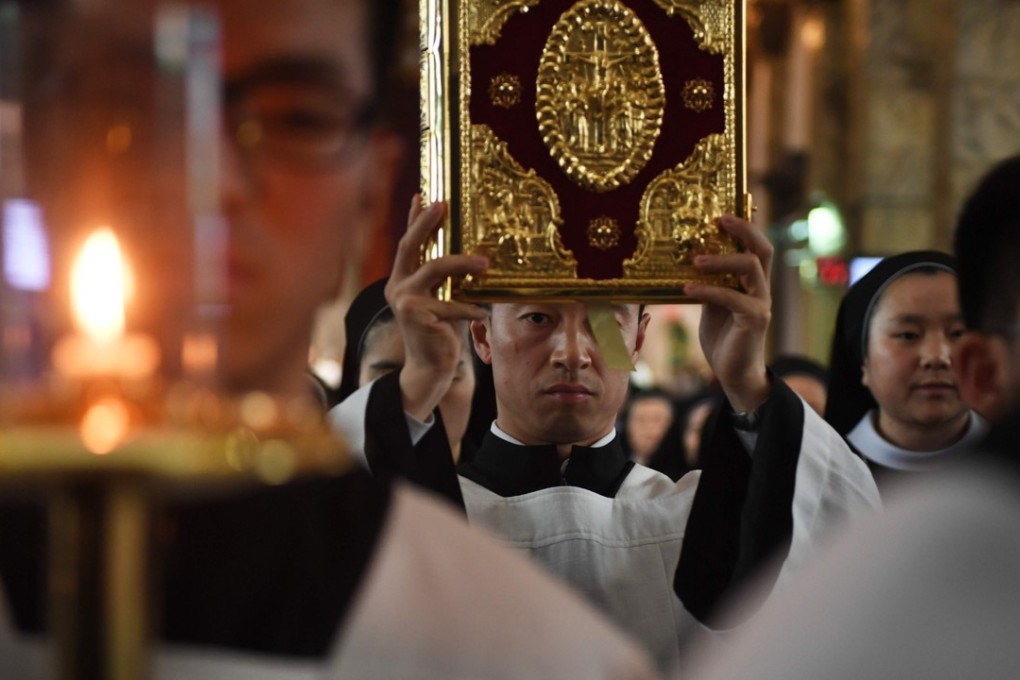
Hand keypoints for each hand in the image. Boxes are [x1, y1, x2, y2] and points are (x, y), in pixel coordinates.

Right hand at [386, 195, 488, 420]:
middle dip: (426, 221)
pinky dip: (469, 308)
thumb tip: (471, 254)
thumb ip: (445, 280)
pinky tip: (482, 313)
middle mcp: (397, 286)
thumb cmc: (440, 332)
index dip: (414, 218)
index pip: (408, 243)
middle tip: (443, 204)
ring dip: (462, 263)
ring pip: (434, 268)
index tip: (425, 194)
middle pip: (410, 245)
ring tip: (485, 263)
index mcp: (401, 280)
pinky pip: (450, 303)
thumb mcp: (442, 298)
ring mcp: (403, 300)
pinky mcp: (415, 315)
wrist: (430, 368)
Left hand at [683, 215, 771, 412]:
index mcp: (753, 282)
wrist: (733, 373)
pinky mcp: (755, 319)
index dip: (745, 225)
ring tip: (695, 260)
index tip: (723, 209)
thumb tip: (691, 259)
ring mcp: (761, 302)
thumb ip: (710, 283)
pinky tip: (688, 288)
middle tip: (718, 218)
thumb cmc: (723, 337)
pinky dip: (709, 290)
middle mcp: (762, 288)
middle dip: (743, 229)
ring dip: (721, 259)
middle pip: (762, 248)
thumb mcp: (712, 305)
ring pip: (750, 266)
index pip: (756, 245)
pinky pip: (732, 296)